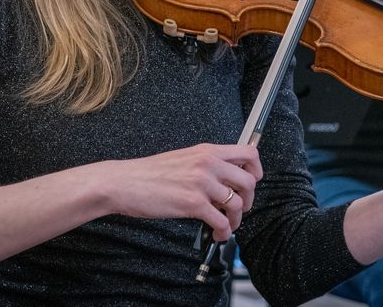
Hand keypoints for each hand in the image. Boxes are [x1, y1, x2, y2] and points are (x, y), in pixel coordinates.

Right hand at [104, 143, 262, 242]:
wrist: (125, 182)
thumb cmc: (150, 173)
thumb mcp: (184, 157)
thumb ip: (206, 163)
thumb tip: (225, 177)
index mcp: (207, 151)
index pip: (248, 152)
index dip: (256, 169)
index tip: (252, 181)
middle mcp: (208, 163)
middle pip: (248, 181)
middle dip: (249, 200)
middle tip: (240, 209)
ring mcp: (201, 183)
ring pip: (237, 203)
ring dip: (236, 220)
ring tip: (226, 225)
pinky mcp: (192, 203)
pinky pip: (221, 221)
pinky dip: (224, 232)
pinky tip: (217, 233)